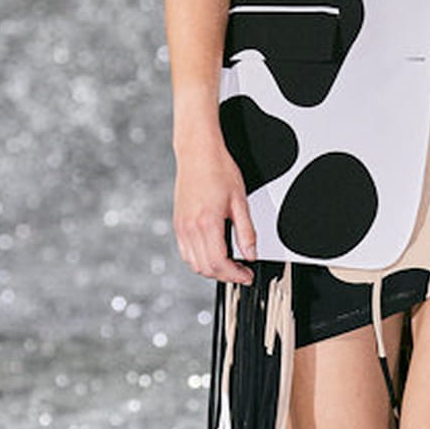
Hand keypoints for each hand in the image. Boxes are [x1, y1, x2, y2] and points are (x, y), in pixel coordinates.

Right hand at [173, 137, 256, 283]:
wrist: (198, 153)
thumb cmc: (218, 170)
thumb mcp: (240, 202)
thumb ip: (247, 232)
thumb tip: (251, 254)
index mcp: (207, 223)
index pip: (219, 263)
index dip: (235, 275)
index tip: (247, 275)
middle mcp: (190, 228)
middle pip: (205, 268)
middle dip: (226, 276)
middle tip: (242, 272)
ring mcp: (181, 227)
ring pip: (194, 263)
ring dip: (212, 269)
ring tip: (230, 264)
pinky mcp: (178, 224)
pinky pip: (186, 252)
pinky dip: (200, 259)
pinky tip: (214, 253)